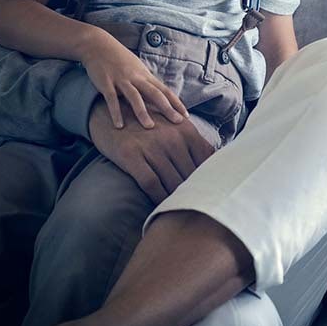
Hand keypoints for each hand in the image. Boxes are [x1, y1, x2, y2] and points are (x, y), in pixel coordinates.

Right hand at [79, 31, 187, 128]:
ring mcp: (121, 80)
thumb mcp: (137, 69)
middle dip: (167, 108)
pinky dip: (116, 112)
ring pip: (135, 97)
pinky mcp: (106, 83)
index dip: (176, 103)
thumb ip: (147, 83)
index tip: (185, 116)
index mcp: (145, 76)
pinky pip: (112, 99)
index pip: (164, 90)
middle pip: (155, 94)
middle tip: (177, 122)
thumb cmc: (119, 59)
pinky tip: (119, 125)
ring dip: (142, 112)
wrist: (98, 45)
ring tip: (149, 127)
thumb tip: (159, 97)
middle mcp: (136, 77)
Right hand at [88, 101, 214, 202]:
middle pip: (190, 174)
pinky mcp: (132, 156)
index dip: (207, 181)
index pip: (205, 162)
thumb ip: (193, 143)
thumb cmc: (147, 126)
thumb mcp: (173, 127)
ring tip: (181, 210)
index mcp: (186, 130)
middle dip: (193, 193)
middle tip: (196, 208)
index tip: (209, 194)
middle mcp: (171, 137)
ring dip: (176, 199)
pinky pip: (151, 183)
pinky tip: (160, 207)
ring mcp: (152, 146)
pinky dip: (157, 198)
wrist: (111, 114)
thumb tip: (215, 166)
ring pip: (172, 181)